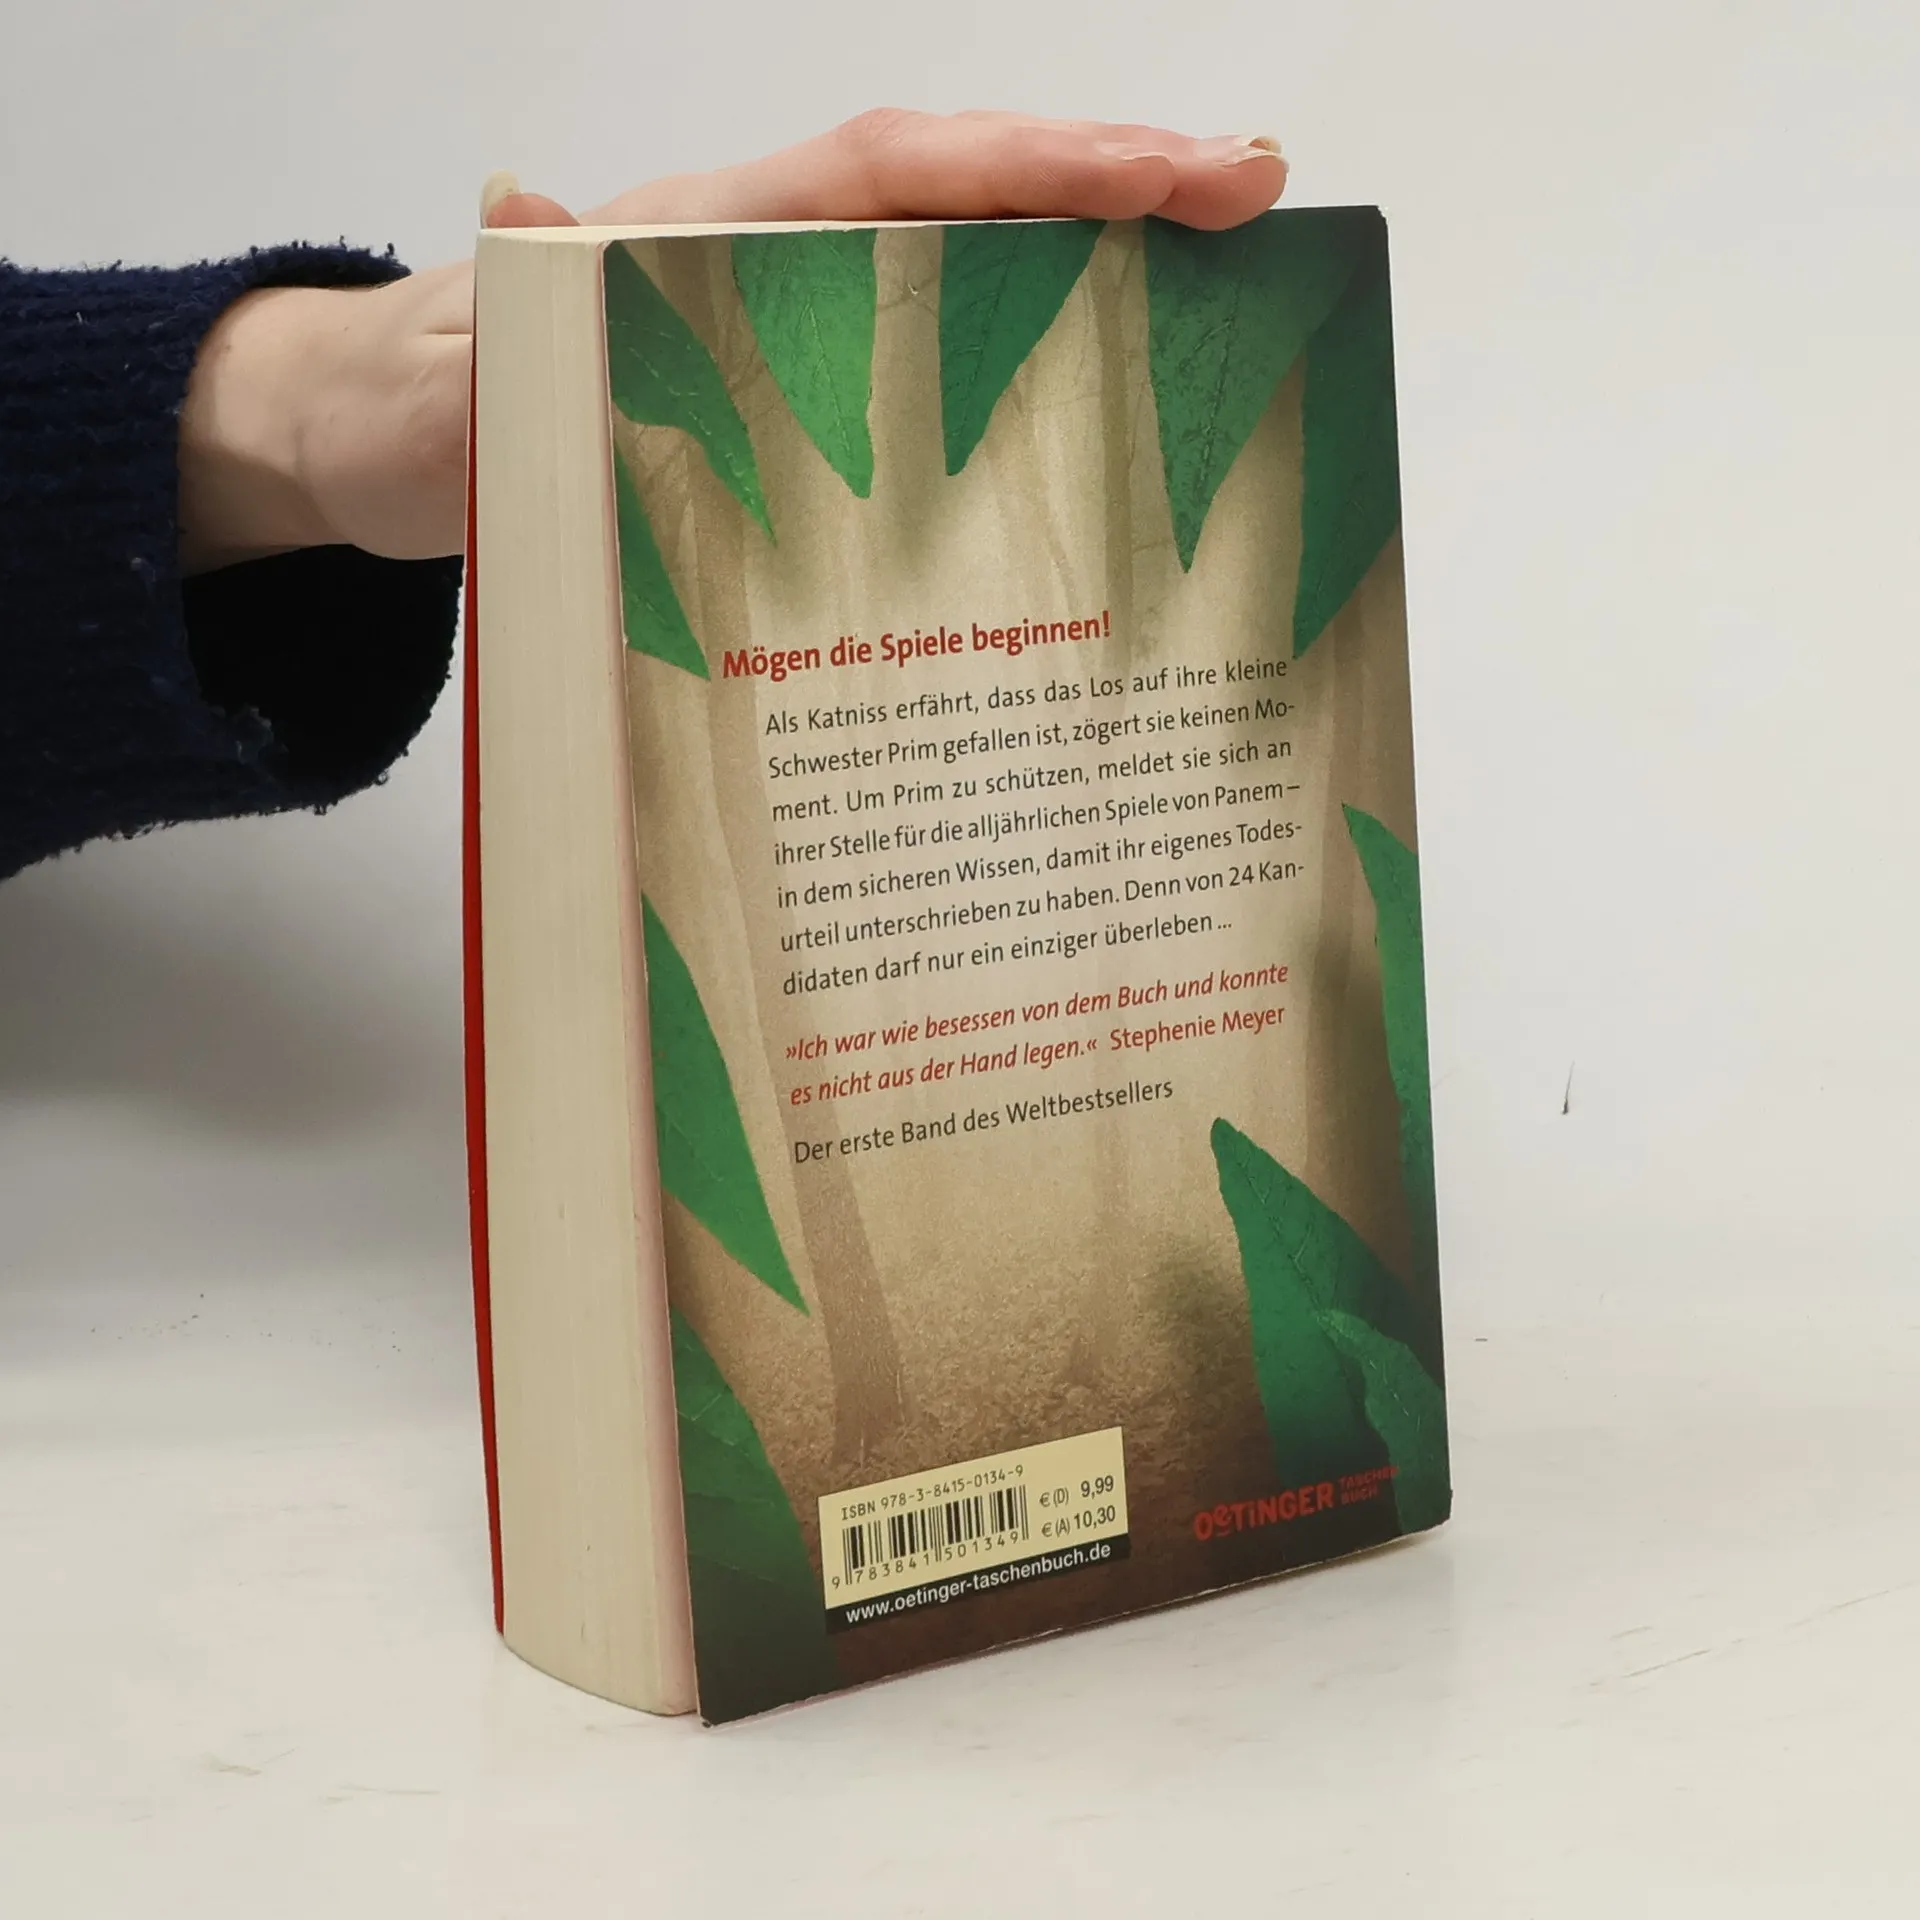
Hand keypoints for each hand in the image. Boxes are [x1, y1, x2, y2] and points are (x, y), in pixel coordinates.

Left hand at [178, 111, 1286, 572]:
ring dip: (1097, 282)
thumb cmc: (428, 406)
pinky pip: (935, 375)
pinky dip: (1029, 379)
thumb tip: (520, 204)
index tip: (1163, 171)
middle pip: (969, 202)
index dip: (1027, 168)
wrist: (391, 449)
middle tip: (1256, 200)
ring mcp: (800, 336)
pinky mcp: (807, 409)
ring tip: (1229, 303)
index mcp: (711, 237)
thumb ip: (504, 311)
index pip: (894, 177)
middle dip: (1115, 190)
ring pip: (970, 281)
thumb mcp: (453, 375)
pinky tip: (1106, 424)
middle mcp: (775, 266)